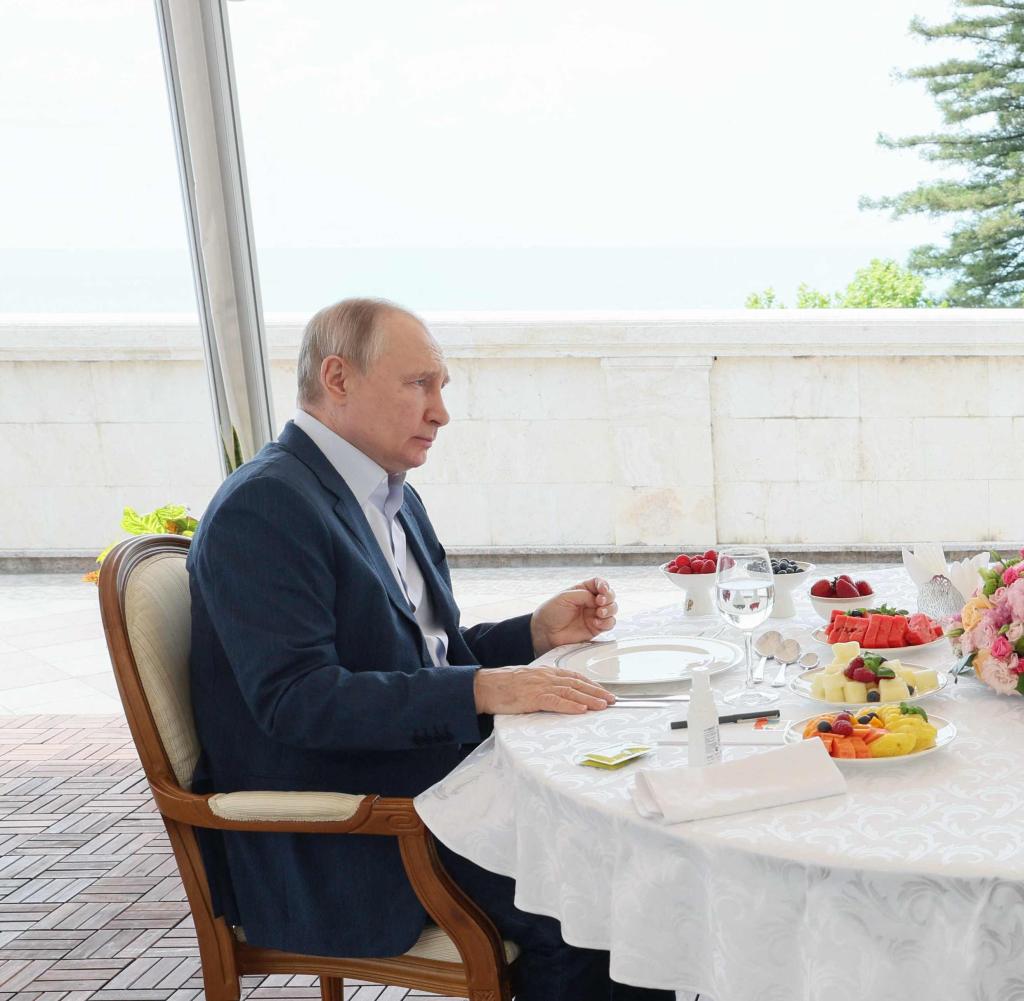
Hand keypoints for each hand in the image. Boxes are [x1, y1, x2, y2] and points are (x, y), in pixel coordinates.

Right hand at [473, 665, 615, 714]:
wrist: (484, 685)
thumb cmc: (503, 685)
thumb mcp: (528, 681)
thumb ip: (544, 685)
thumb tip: (558, 694)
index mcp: (546, 672)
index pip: (574, 676)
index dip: (591, 684)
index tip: (604, 691)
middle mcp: (546, 676)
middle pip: (577, 683)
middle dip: (597, 692)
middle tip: (612, 700)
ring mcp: (540, 686)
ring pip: (570, 692)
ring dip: (589, 699)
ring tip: (603, 705)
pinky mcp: (532, 697)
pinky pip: (555, 701)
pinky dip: (570, 706)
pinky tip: (581, 710)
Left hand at [530, 577, 617, 655]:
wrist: (545, 632)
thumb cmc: (551, 612)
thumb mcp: (565, 597)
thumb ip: (583, 595)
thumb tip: (597, 599)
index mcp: (582, 590)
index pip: (599, 583)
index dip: (604, 585)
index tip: (602, 589)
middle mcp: (590, 602)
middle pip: (610, 595)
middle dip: (609, 597)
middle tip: (600, 601)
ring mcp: (594, 615)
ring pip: (612, 609)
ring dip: (610, 609)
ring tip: (599, 613)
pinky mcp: (596, 628)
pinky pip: (609, 624)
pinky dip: (607, 622)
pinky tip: (596, 622)